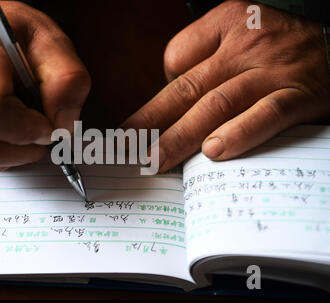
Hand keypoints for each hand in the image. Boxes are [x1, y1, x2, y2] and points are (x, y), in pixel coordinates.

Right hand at [0, 1, 89, 171]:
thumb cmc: (12, 35)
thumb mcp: (51, 42)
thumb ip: (67, 81)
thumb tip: (62, 127)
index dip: (26, 130)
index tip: (47, 123)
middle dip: (27, 148)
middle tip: (41, 125)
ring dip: (16, 151)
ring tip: (22, 120)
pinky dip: (1, 150)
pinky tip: (5, 124)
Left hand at [122, 0, 329, 171]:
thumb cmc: (279, 51)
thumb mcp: (239, 36)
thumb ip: (205, 61)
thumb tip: (170, 106)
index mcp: (225, 24)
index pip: (176, 57)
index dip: (160, 93)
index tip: (145, 122)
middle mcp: (244, 45)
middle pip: (186, 87)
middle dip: (150, 121)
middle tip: (124, 148)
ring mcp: (270, 71)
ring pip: (217, 104)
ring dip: (181, 135)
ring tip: (155, 159)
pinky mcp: (297, 96)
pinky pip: (264, 115)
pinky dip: (239, 133)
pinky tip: (215, 152)